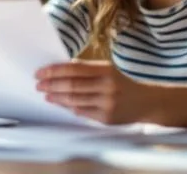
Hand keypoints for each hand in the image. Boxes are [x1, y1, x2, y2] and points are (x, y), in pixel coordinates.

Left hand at [35, 60, 149, 123]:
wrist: (148, 102)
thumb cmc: (122, 83)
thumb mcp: (108, 70)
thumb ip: (87, 70)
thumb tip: (60, 70)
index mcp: (106, 70)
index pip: (74, 69)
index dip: (54, 70)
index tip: (40, 72)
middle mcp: (107, 86)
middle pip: (72, 85)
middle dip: (51, 84)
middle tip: (38, 84)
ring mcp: (107, 103)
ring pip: (74, 100)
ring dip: (56, 97)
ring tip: (46, 94)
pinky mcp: (106, 118)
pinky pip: (82, 112)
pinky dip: (69, 107)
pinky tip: (60, 103)